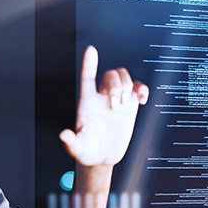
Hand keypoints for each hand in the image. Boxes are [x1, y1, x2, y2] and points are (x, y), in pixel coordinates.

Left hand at [59, 46, 148, 166]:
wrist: (102, 157)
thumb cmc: (87, 151)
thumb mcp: (78, 149)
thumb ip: (71, 142)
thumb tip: (63, 135)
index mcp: (87, 103)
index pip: (87, 78)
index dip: (89, 64)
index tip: (91, 50)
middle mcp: (102, 98)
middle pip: (110, 75)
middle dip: (116, 85)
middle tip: (116, 105)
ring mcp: (117, 100)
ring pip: (124, 77)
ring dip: (128, 86)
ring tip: (125, 104)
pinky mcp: (130, 107)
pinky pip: (138, 88)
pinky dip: (143, 89)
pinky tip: (141, 99)